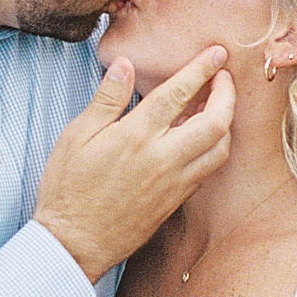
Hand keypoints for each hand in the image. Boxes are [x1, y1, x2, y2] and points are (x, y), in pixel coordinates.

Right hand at [33, 48, 235, 282]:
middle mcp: (162, 158)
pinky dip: (216, 146)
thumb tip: (124, 65)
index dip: (202, 69)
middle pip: (215, 121)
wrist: (75, 243)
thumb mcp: (76, 137)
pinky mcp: (176, 200)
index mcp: (135, 137)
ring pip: (219, 147)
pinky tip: (205, 136)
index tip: (216, 53)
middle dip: (227, 93)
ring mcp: (174, 182)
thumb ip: (106, 99)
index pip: (178, 94)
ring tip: (217, 104)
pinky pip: (208, 169)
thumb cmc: (69, 188)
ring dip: (226, 121)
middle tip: (223, 76)